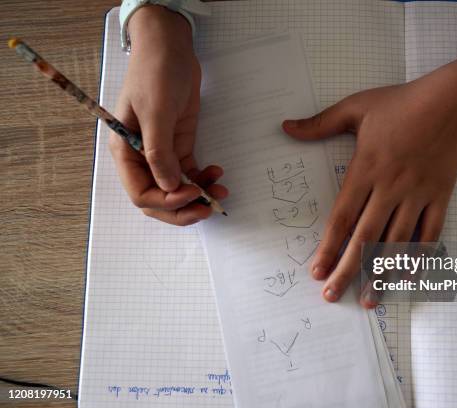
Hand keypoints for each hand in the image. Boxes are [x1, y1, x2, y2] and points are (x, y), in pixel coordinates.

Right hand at [110, 5, 226, 224]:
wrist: (170, 49)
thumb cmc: (155, 74)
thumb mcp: (156, 112)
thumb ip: (159, 152)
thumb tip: (168, 187)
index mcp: (126, 152)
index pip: (141, 193)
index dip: (165, 202)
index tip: (190, 195)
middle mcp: (141, 157)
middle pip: (159, 197)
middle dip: (183, 207)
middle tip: (208, 208)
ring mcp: (162, 152)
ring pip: (176, 188)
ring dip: (197, 196)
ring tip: (220, 193)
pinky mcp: (180, 145)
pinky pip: (189, 172)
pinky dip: (203, 179)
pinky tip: (217, 174)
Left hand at [283, 77, 456, 306]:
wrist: (452, 101)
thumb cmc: (401, 103)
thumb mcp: (355, 107)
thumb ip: (320, 123)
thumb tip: (286, 127)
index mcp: (365, 169)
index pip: (342, 218)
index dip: (328, 248)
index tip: (316, 271)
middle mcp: (390, 188)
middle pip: (365, 238)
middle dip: (347, 271)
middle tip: (332, 296)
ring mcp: (417, 195)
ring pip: (397, 243)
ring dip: (382, 274)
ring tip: (368, 301)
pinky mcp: (440, 198)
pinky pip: (430, 235)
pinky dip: (419, 259)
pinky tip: (407, 280)